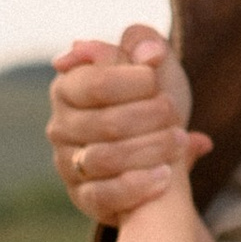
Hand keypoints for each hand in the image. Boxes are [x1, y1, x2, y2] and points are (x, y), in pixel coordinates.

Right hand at [46, 25, 210, 223]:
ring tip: (180, 140)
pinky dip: (138, 185)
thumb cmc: (151, 99)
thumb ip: (145, 43)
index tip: (156, 80)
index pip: (97, 83)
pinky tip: (166, 176)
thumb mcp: (152, 63)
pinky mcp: (82, 197)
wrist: (160, 149)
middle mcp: (60, 126)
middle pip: (106, 123)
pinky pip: (104, 195)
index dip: (134, 82)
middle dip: (149, 117)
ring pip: (105, 160)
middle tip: (175, 113)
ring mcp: (68, 164)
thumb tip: (148, 54)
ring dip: (150, 149)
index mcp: (67, 87)